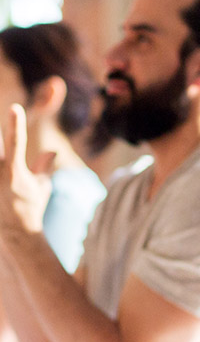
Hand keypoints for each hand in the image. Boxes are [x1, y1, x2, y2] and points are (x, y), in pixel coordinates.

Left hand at [0, 105, 51, 244]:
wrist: (16, 234)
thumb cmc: (30, 208)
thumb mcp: (42, 187)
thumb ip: (44, 166)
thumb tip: (53, 151)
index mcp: (15, 172)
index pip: (16, 142)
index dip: (16, 124)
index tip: (15, 107)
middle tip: (3, 145)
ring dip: (0, 160)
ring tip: (4, 174)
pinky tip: (0, 184)